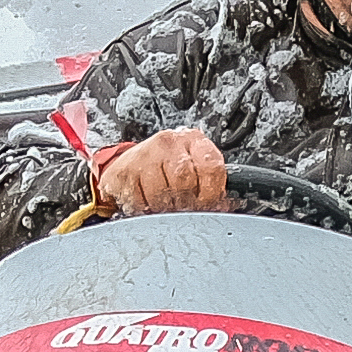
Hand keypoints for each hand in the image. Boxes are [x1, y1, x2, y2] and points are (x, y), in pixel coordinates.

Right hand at [99, 128, 228, 216]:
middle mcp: (170, 142)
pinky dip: (145, 209)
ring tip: (165, 207)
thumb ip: (212, 185)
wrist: (130, 164)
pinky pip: (139, 200)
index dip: (212, 194)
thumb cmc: (169, 169)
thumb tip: (226, 208)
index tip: (207, 206)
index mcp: (195, 141)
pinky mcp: (125, 170)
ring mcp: (145, 154)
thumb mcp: (195, 169)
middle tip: (183, 211)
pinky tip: (148, 203)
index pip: (212, 168)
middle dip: (186, 204)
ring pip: (161, 193)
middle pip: (185, 182)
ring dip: (164, 209)